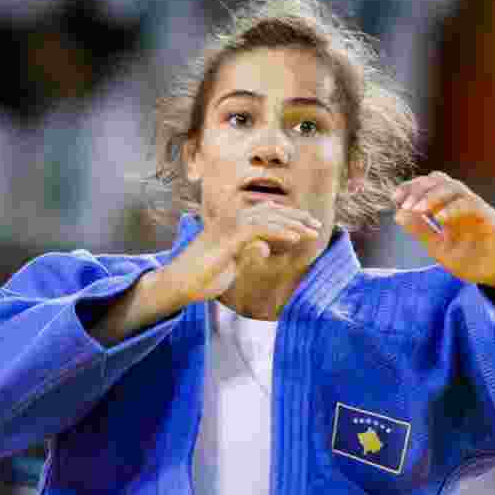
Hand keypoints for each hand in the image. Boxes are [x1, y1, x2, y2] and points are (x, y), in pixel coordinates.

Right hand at [163, 201, 321, 303]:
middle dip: (296, 217)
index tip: (307, 225)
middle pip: (270, 210)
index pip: (264, 213)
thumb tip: (265, 248)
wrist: (178, 284)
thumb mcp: (231, 265)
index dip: (287, 217)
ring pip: (268, 217)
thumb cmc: (201, 277)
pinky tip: (295, 239)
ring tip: (312, 232)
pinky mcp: (229, 237)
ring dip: (293, 224)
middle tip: (316, 225)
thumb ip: (247, 254)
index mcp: (230, 223)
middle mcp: (230, 219)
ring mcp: (228, 225)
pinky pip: (260, 229)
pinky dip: (280, 232)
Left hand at [392, 172, 494, 287]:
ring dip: (433, 195)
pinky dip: (453, 208)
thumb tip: (398, 214)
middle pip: (440, 180)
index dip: (411, 187)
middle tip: (404, 204)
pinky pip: (471, 204)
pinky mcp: (490, 217)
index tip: (395, 198)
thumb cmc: (472, 260)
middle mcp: (461, 204)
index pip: (429, 186)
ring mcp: (476, 208)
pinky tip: (438, 218)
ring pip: (455, 187)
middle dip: (419, 189)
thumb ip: (421, 231)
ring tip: (417, 209)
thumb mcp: (439, 248)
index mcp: (448, 208)